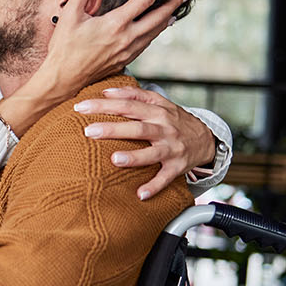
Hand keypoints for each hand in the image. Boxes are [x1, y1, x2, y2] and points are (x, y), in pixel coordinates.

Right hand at [40, 0, 189, 93]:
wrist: (62, 79)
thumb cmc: (64, 49)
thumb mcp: (69, 16)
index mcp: (116, 24)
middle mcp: (127, 37)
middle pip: (159, 17)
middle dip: (174, 3)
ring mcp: (127, 51)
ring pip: (155, 33)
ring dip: (167, 19)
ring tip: (176, 11)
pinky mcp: (124, 60)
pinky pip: (145, 44)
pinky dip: (155, 34)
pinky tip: (154, 32)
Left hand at [74, 86, 216, 199]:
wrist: (206, 138)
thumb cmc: (173, 119)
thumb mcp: (159, 102)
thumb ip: (134, 94)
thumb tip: (106, 91)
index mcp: (156, 111)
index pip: (127, 105)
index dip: (103, 105)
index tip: (80, 107)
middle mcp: (164, 128)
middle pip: (137, 127)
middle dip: (113, 129)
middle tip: (89, 131)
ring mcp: (171, 148)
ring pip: (152, 153)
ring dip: (134, 157)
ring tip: (115, 160)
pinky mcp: (177, 167)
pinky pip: (165, 178)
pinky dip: (154, 186)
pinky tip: (140, 194)